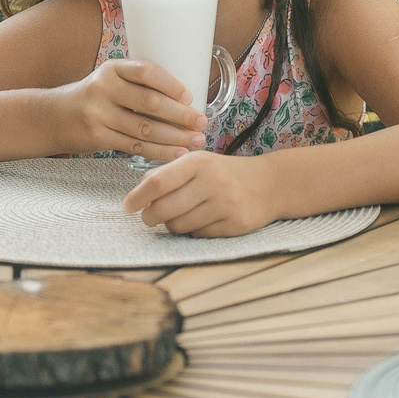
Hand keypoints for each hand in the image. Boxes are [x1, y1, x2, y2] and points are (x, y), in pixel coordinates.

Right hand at [56, 60, 207, 161]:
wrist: (55, 117)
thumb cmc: (95, 98)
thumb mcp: (111, 81)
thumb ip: (139, 85)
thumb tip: (186, 100)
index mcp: (112, 69)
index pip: (146, 72)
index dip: (170, 84)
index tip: (190, 96)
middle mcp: (103, 88)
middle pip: (149, 103)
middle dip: (180, 115)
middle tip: (201, 123)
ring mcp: (98, 114)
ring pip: (144, 128)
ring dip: (174, 137)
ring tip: (195, 140)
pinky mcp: (97, 137)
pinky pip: (135, 146)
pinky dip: (159, 151)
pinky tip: (176, 153)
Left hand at [124, 152, 277, 236]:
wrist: (270, 184)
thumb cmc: (225, 173)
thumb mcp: (199, 163)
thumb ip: (168, 174)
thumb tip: (139, 192)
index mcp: (199, 162)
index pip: (158, 182)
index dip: (137, 197)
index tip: (128, 207)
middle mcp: (212, 181)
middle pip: (164, 209)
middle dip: (150, 217)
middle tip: (150, 217)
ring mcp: (225, 204)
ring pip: (179, 226)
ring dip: (173, 225)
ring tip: (181, 216)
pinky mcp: (234, 224)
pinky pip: (198, 235)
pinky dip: (194, 231)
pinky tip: (203, 220)